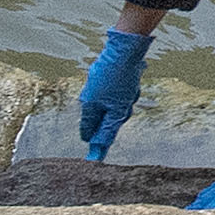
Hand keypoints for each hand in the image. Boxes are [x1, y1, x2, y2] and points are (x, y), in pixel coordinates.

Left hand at [75, 29, 149, 162]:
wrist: (126, 50)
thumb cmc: (108, 76)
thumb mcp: (92, 100)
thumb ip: (89, 121)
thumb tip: (87, 137)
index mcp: (116, 116)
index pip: (104, 139)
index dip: (97, 151)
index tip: (91, 163)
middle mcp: (124, 109)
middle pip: (108, 125)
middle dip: (99, 132)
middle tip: (92, 145)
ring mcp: (127, 96)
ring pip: (111, 110)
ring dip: (102, 114)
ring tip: (93, 116)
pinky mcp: (126, 85)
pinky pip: (114, 98)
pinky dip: (107, 100)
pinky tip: (103, 93)